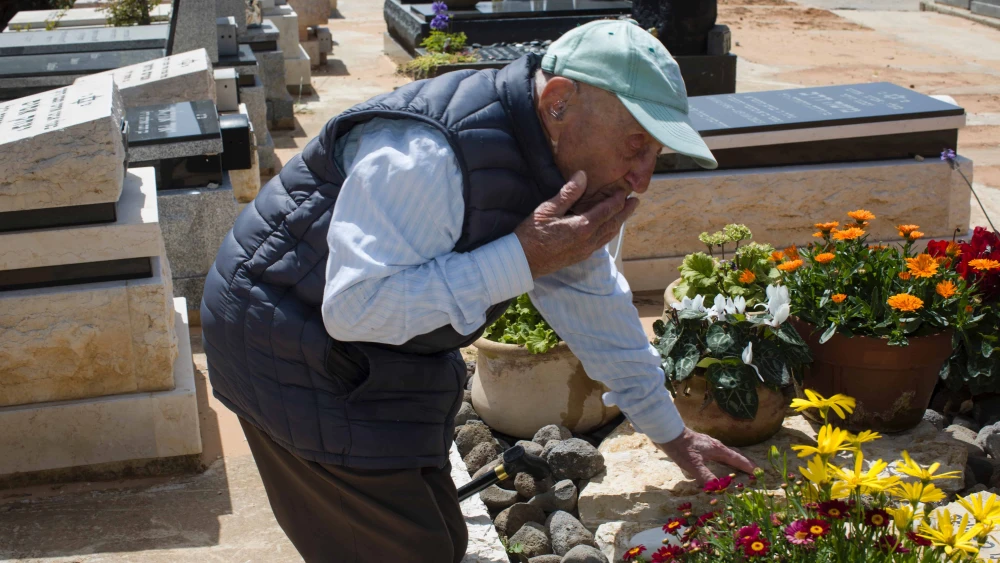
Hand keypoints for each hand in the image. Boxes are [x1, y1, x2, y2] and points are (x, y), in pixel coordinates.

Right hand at [514, 171, 638, 278]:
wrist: (523, 262)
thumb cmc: (532, 234)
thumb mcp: (548, 209)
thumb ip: (568, 193)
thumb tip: (583, 176)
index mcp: (583, 226)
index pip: (608, 210)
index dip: (618, 200)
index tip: (626, 191)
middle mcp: (589, 240)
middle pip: (613, 224)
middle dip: (625, 212)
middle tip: (635, 202)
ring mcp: (585, 250)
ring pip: (608, 235)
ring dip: (618, 224)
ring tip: (624, 215)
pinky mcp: (580, 256)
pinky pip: (600, 243)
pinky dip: (608, 233)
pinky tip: (606, 230)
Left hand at [655, 427, 756, 484]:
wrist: (667, 433)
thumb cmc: (681, 448)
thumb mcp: (694, 465)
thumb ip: (707, 478)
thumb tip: (719, 489)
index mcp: (717, 449)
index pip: (736, 458)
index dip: (747, 466)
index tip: (757, 471)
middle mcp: (715, 445)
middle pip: (732, 454)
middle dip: (742, 462)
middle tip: (751, 469)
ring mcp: (707, 444)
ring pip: (723, 453)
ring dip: (731, 460)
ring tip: (736, 467)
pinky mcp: (699, 445)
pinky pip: (715, 453)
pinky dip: (720, 459)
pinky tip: (714, 461)